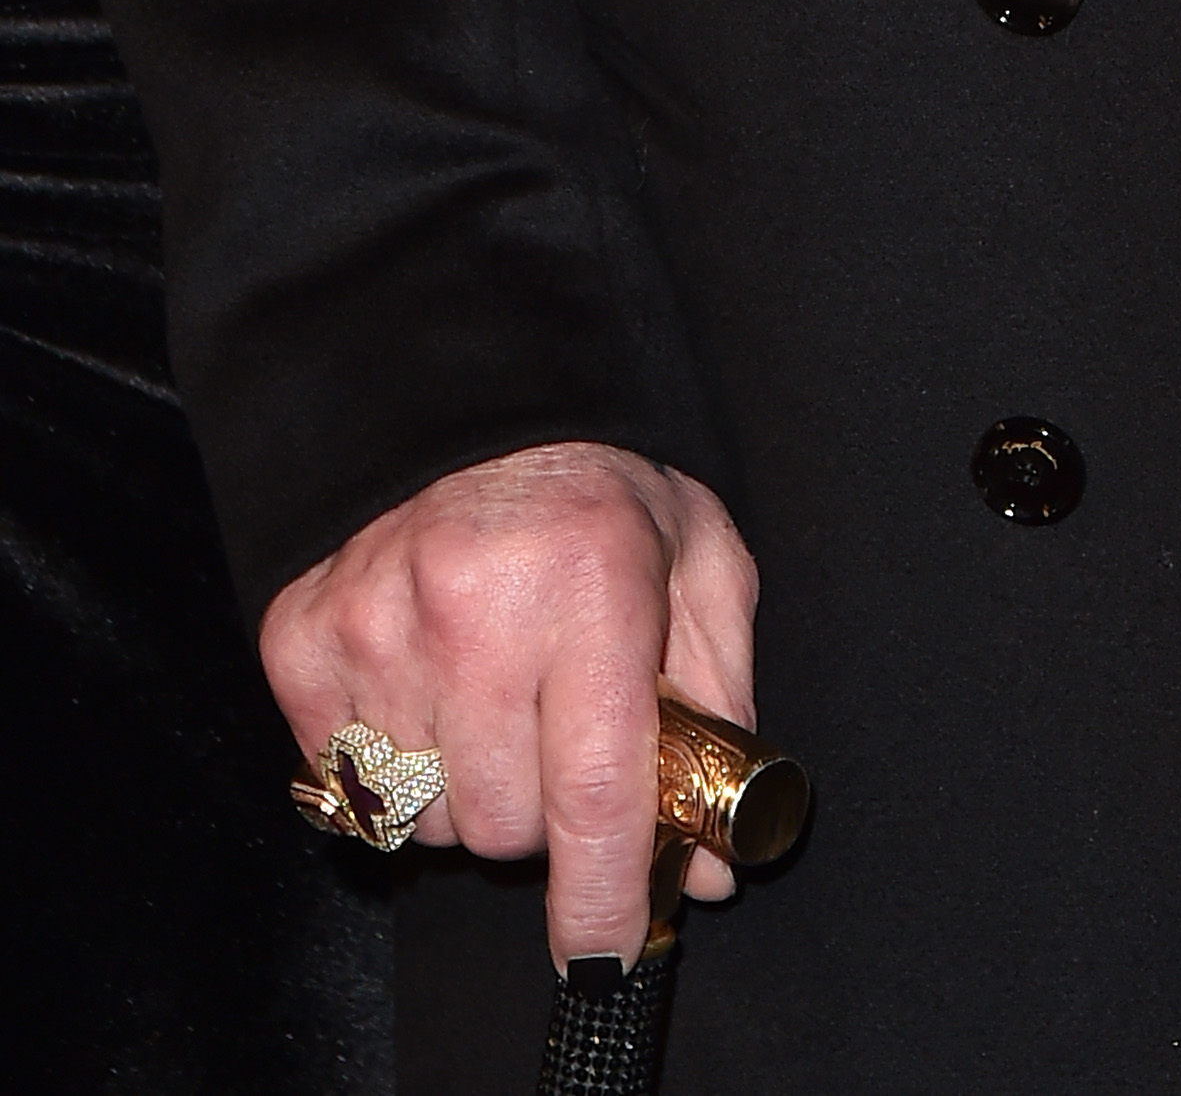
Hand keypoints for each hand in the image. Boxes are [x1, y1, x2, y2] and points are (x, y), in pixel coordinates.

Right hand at [263, 443, 757, 959]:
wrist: (475, 392)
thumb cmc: (601, 490)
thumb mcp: (699, 566)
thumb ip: (716, 713)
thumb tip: (707, 866)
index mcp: (591, 586)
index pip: (592, 792)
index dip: (599, 894)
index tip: (603, 951)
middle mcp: (474, 611)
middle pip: (502, 824)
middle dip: (540, 807)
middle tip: (555, 733)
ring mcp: (375, 625)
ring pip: (422, 815)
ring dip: (464, 785)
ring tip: (493, 692)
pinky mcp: (302, 637)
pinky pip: (343, 778)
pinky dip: (389, 757)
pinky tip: (426, 680)